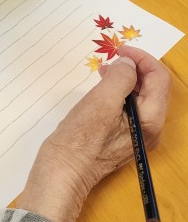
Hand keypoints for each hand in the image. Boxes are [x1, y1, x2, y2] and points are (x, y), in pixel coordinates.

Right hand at [16, 46, 170, 221]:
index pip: (159, 79)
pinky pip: (128, 107)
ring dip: (126, 78)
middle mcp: (149, 128)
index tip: (120, 50)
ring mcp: (136, 134)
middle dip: (135, 67)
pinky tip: (102, 88)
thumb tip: (128, 63)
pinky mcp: (121, 136)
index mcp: (150, 120)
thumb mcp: (101, 102)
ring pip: (140, 96)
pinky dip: (118, 92)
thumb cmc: (81, 139)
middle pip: (153, 88)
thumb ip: (121, 78)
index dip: (142, 59)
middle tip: (112, 57)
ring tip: (105, 70)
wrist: (62, 171)